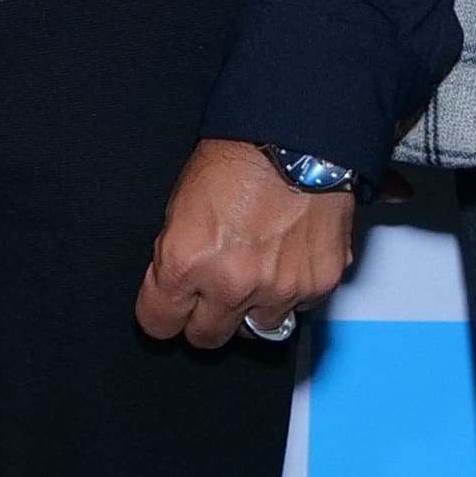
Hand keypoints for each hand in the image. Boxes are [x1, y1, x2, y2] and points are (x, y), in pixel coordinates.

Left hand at [134, 139, 353, 351]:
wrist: (297, 139)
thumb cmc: (238, 160)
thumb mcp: (181, 205)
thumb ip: (177, 256)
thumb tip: (176, 287)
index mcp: (186, 262)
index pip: (159, 323)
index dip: (162, 314)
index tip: (168, 310)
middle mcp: (231, 283)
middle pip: (206, 337)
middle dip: (204, 319)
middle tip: (211, 294)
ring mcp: (278, 289)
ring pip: (256, 330)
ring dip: (251, 310)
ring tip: (254, 273)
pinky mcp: (317, 285)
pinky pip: (297, 309)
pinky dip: (290, 294)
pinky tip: (286, 261)